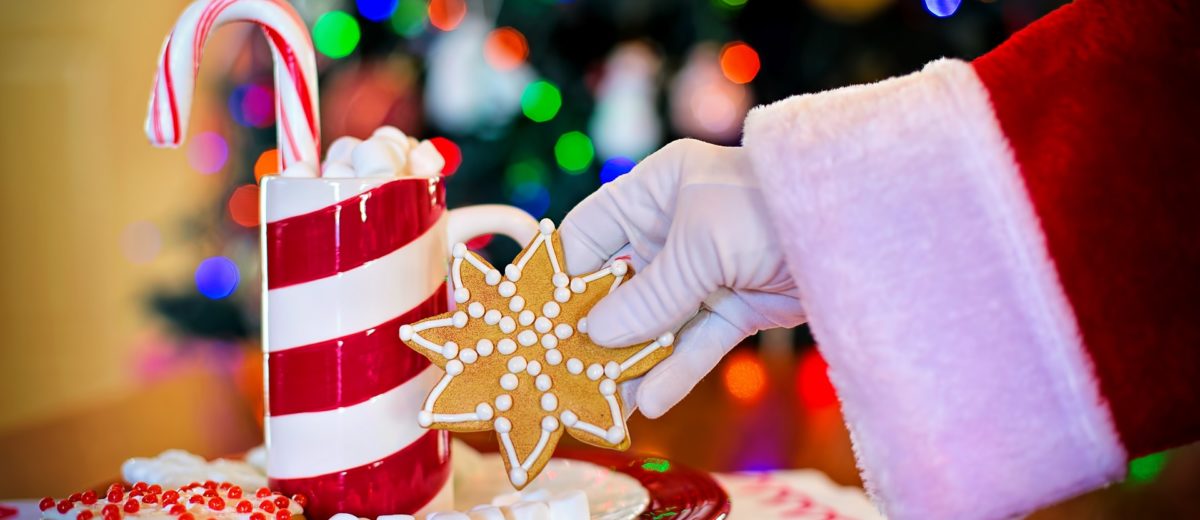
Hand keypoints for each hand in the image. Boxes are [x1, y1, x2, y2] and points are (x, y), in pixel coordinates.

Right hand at [560, 139, 805, 417]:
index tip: (535, 320)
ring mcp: (703, 270)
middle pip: (617, 285)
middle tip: (562, 371)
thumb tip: (595, 334)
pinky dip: (674, 370)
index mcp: (654, 191)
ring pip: (653, 322)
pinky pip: (694, 342)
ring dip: (630, 361)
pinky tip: (649, 401)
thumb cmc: (771, 208)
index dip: (562, 276)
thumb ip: (649, 294)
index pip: (589, 234)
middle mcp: (672, 229)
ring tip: (600, 402)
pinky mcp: (734, 306)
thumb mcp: (701, 245)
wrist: (861, 227)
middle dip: (592, 329)